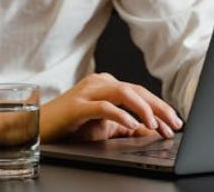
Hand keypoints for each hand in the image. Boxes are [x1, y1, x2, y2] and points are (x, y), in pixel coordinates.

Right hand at [40, 72, 182, 141]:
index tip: (175, 124)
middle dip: (159, 108)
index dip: (160, 108)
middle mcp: (99, 83)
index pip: (140, 93)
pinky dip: (121, 115)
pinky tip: (132, 124)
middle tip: (174, 124)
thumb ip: (126, 126)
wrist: (38, 128)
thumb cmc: (70, 127)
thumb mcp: (104, 127)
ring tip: (155, 125)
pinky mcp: (77, 105)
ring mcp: (87, 92)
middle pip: (136, 90)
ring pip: (123, 92)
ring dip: (143, 108)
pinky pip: (104, 106)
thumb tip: (152, 131)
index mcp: (106, 85)